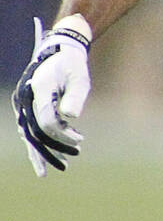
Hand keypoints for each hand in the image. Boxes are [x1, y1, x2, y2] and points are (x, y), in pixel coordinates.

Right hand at [11, 16, 92, 175]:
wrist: (60, 51)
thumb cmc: (73, 64)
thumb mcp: (80, 77)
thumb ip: (75, 96)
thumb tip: (70, 117)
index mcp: (39, 88)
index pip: (46, 119)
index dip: (62, 134)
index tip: (80, 140)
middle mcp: (26, 97)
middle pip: (34, 131)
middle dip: (50, 150)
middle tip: (67, 166)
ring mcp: (24, 102)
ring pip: (29, 133)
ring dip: (42, 151)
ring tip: (54, 169)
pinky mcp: (27, 106)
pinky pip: (31, 129)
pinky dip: (38, 143)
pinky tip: (48, 157)